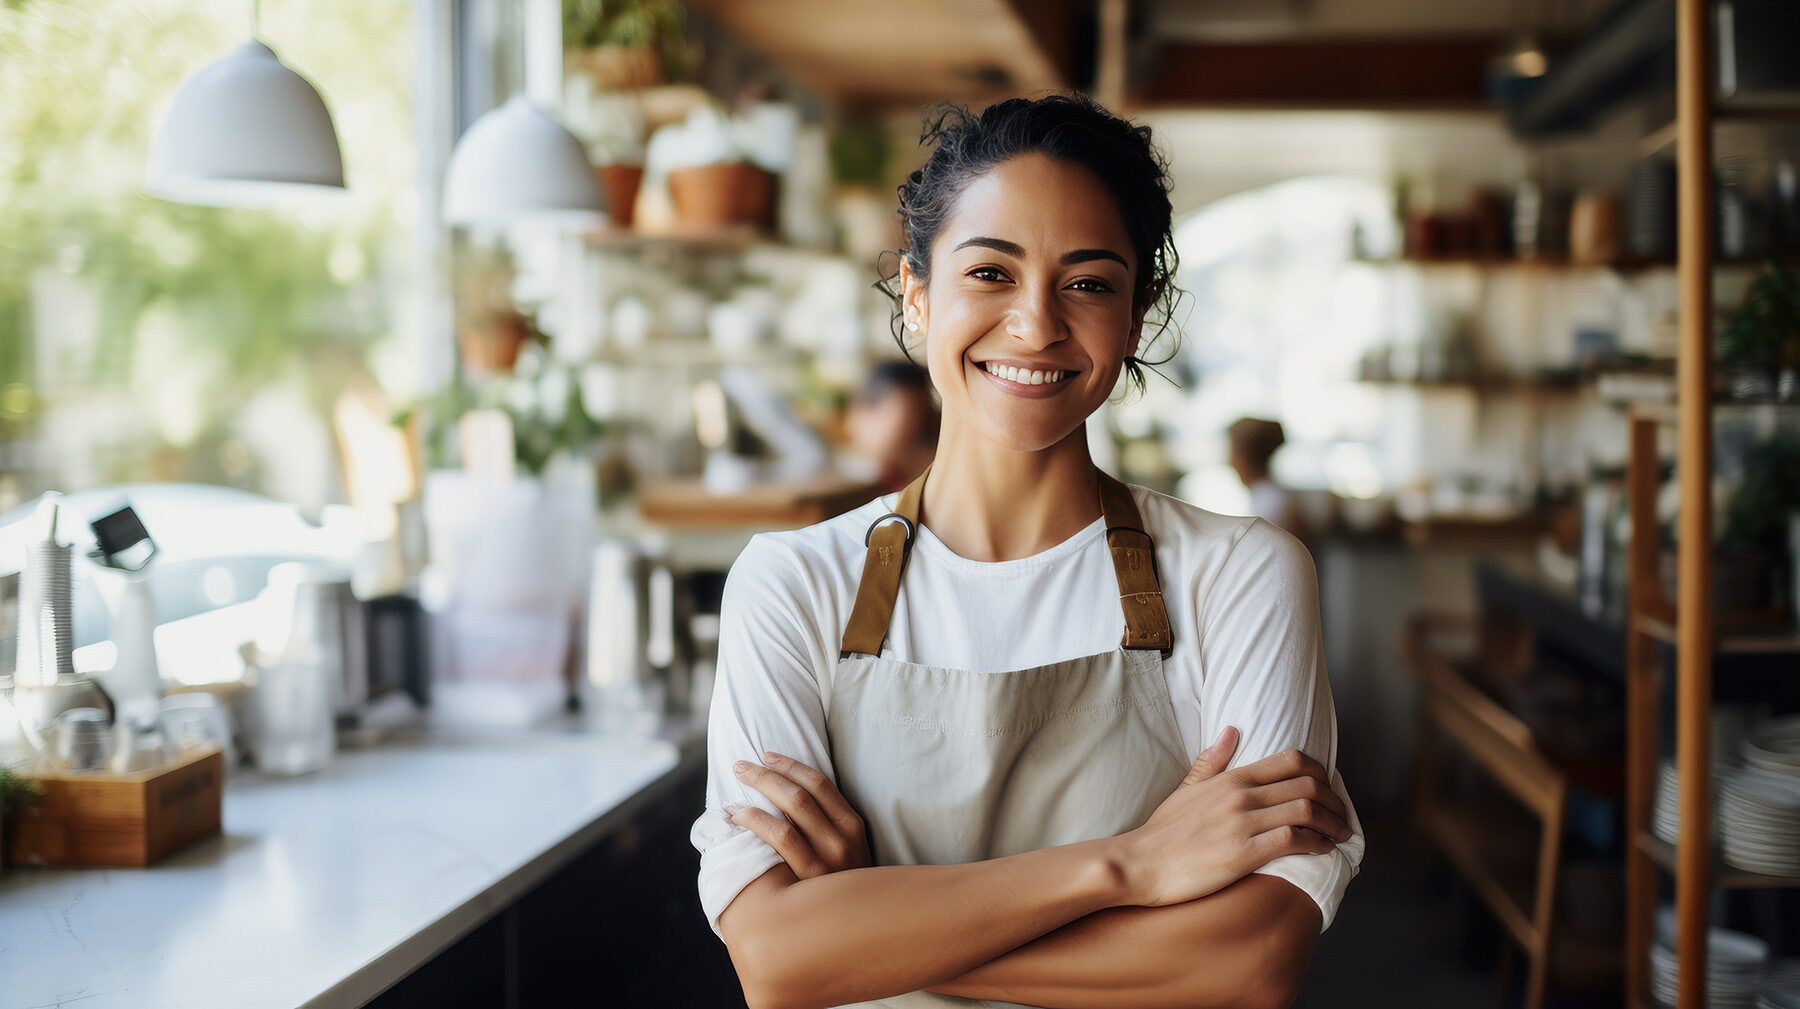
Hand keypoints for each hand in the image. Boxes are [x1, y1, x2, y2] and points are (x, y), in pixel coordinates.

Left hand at [729, 751, 871, 878]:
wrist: (862, 925)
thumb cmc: (844, 882)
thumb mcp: (849, 849)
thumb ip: (828, 824)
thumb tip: (787, 793)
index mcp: (853, 825)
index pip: (819, 783)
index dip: (790, 765)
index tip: (767, 755)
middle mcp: (843, 839)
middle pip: (798, 795)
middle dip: (765, 775)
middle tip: (740, 766)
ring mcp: (826, 862)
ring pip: (785, 818)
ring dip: (754, 803)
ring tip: (731, 796)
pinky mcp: (808, 882)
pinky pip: (779, 844)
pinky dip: (755, 824)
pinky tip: (738, 819)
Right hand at [1115, 726, 1352, 906]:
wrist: (1139, 863)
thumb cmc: (1162, 831)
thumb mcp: (1187, 788)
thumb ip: (1213, 761)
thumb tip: (1232, 730)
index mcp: (1231, 778)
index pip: (1292, 761)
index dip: (1321, 774)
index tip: (1330, 790)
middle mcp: (1240, 795)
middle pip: (1308, 785)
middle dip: (1335, 802)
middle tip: (1342, 816)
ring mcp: (1242, 823)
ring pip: (1306, 810)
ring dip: (1332, 824)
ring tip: (1340, 835)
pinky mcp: (1243, 853)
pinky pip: (1293, 839)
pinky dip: (1316, 844)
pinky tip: (1322, 850)